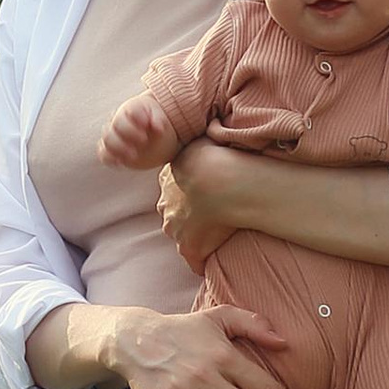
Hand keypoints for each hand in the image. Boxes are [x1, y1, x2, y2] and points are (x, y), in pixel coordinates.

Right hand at [99, 89, 176, 167]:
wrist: (148, 129)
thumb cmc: (153, 119)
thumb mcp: (158, 116)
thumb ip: (158, 120)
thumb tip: (160, 128)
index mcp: (129, 111)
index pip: (128, 112)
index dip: (136, 118)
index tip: (147, 124)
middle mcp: (117, 122)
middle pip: (116, 125)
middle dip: (128, 132)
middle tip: (144, 140)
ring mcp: (114, 136)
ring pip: (108, 140)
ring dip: (118, 147)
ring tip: (134, 156)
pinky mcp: (112, 151)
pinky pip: (104, 154)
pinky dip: (110, 159)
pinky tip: (121, 163)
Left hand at [155, 136, 249, 265]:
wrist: (220, 181)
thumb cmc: (215, 158)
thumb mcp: (202, 142)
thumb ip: (201, 143)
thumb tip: (212, 125)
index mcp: (170, 182)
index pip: (176, 191)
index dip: (190, 193)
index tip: (205, 194)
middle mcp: (167, 207)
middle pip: (175, 214)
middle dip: (189, 215)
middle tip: (213, 213)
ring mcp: (178, 230)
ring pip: (183, 236)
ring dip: (197, 236)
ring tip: (218, 235)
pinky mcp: (190, 249)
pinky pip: (195, 262)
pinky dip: (202, 262)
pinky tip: (214, 262)